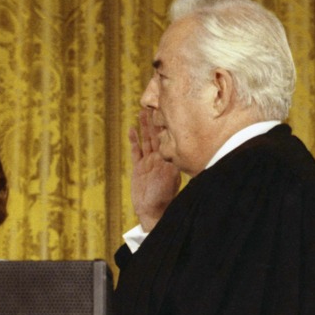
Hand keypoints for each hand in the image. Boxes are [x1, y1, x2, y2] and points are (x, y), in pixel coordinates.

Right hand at [129, 109, 180, 231]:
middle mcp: (158, 158)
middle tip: (152, 104)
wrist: (152, 210)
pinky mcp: (138, 167)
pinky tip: (131, 130)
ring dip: (144, 126)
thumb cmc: (164, 198)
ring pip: (146, 140)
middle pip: (156, 135)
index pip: (168, 137)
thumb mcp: (172, 178)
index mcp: (168, 159)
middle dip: (154, 120)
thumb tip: (182, 150)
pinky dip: (134, 140)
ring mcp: (148, 162)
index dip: (167, 124)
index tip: (167, 109)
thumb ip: (173, 164)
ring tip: (142, 111)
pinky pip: (136, 151)